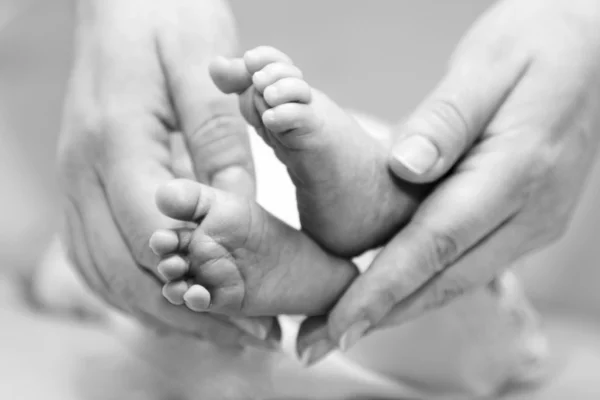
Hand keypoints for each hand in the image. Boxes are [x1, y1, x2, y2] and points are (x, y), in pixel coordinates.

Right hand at [58, 0, 277, 346]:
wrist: (124, 1)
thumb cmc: (169, 22)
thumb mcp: (205, 69)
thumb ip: (219, 144)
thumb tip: (234, 214)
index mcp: (115, 137)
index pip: (152, 231)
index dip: (203, 280)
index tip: (254, 314)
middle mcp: (82, 168)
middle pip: (125, 268)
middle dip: (188, 313)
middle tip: (249, 340)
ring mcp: (74, 180)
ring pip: (104, 273)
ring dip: (160, 312)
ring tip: (220, 335)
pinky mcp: (81, 184)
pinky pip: (92, 256)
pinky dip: (130, 292)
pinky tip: (169, 303)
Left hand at [298, 0, 599, 362]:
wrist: (592, 46)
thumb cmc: (536, 44)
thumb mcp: (487, 64)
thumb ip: (447, 119)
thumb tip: (403, 168)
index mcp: (517, 171)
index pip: (437, 243)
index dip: (385, 288)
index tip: (339, 324)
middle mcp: (530, 212)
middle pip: (444, 279)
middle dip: (378, 316)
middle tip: (317, 345)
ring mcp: (531, 222)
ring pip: (455, 281)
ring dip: (397, 309)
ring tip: (339, 330)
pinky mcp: (523, 221)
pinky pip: (467, 264)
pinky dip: (423, 285)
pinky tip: (389, 295)